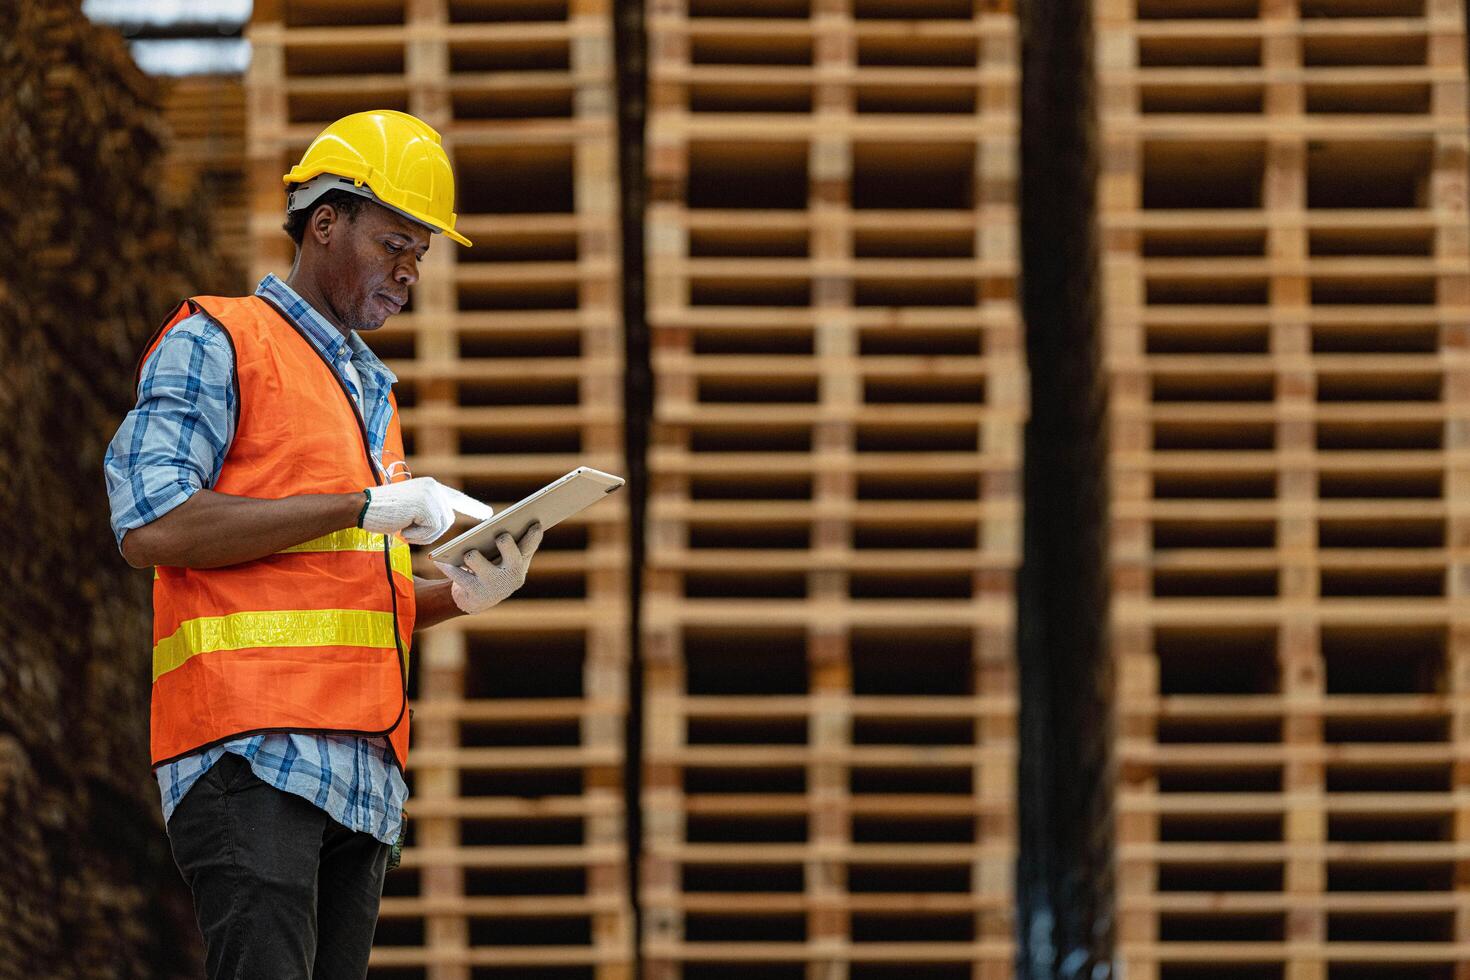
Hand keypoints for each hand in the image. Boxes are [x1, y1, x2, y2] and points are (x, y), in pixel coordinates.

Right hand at [359, 477, 491, 544]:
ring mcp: (431, 495)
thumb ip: (427, 511)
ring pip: (441, 527)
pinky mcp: (426, 506)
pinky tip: (402, 527)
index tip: (488, 514)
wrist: (362, 507)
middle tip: (407, 530)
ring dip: (422, 534)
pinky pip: (432, 531)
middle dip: (430, 532)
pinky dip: (417, 536)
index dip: (472, 506)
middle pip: (447, 520)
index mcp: (431, 486)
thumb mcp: (410, 508)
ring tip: (403, 526)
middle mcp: (434, 487)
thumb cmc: (381, 512)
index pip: (456, 497)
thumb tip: (443, 523)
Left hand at [433, 524, 542, 613]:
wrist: (476, 600)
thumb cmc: (492, 569)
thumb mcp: (503, 558)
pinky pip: (458, 574)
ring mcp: (493, 585)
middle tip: (501, 536)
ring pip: (478, 561)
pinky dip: (447, 566)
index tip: (535, 522)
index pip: (529, 545)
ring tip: (469, 553)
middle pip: (512, 554)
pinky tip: (440, 560)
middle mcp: (512, 575)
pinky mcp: (474, 592)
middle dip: (506, 544)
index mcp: (520, 562)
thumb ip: (509, 543)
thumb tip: (502, 523)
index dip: (534, 534)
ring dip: (472, 556)